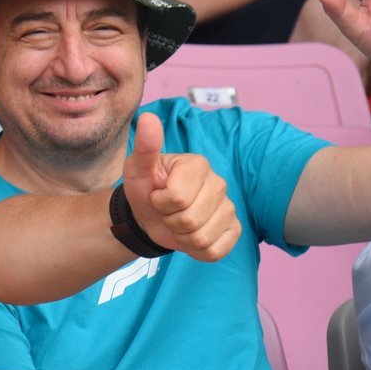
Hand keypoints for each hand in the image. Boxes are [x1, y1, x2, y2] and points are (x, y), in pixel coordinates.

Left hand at [118, 112, 239, 261]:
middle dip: (169, 221)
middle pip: (190, 220)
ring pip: (201, 238)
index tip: (157, 194)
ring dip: (180, 237)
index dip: (160, 202)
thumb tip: (147, 118)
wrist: (149, 214)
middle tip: (165, 211)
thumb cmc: (145, 187)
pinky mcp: (233, 230)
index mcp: (198, 165)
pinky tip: (189, 236)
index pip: (178, 198)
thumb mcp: (137, 167)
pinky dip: (195, 251)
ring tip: (176, 222)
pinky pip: (215, 252)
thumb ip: (145, 145)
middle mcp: (219, 184)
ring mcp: (229, 208)